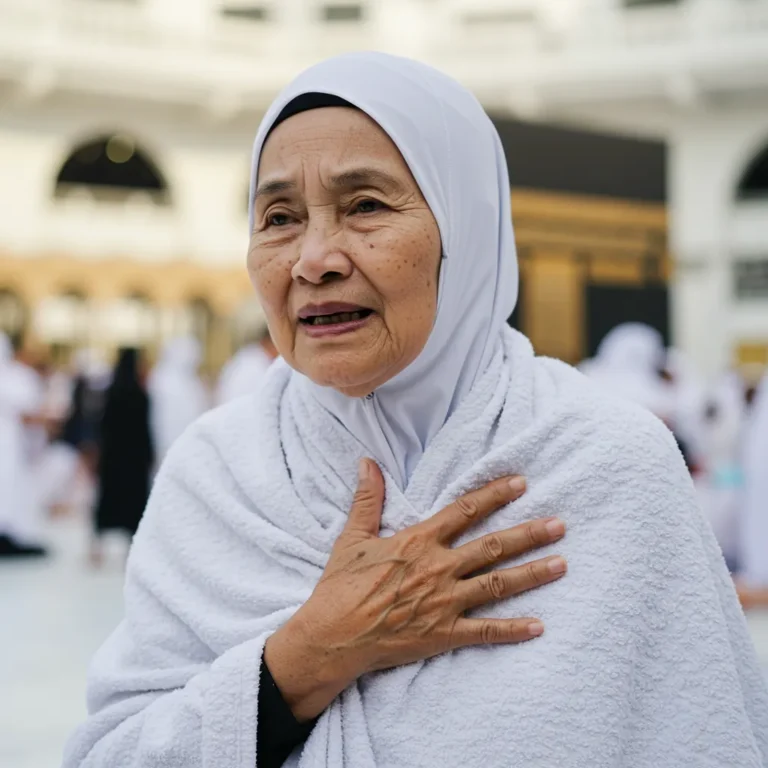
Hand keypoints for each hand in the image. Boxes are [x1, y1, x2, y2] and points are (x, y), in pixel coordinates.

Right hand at [264, 459, 566, 720]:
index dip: (495, 495)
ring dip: (532, 574)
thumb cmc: (340, 586)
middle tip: (560, 525)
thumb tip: (368, 462)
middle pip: (493, 547)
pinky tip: (539, 626)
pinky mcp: (443, 634)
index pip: (465, 511)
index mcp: (418, 542)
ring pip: (498, 585)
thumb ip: (367, 499)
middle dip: (529, 534)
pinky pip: (484, 632)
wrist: (332, 636)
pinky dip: (513, 630)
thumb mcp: (352, 537)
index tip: (522, 483)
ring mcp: (444, 603)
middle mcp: (438, 568)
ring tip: (563, 564)